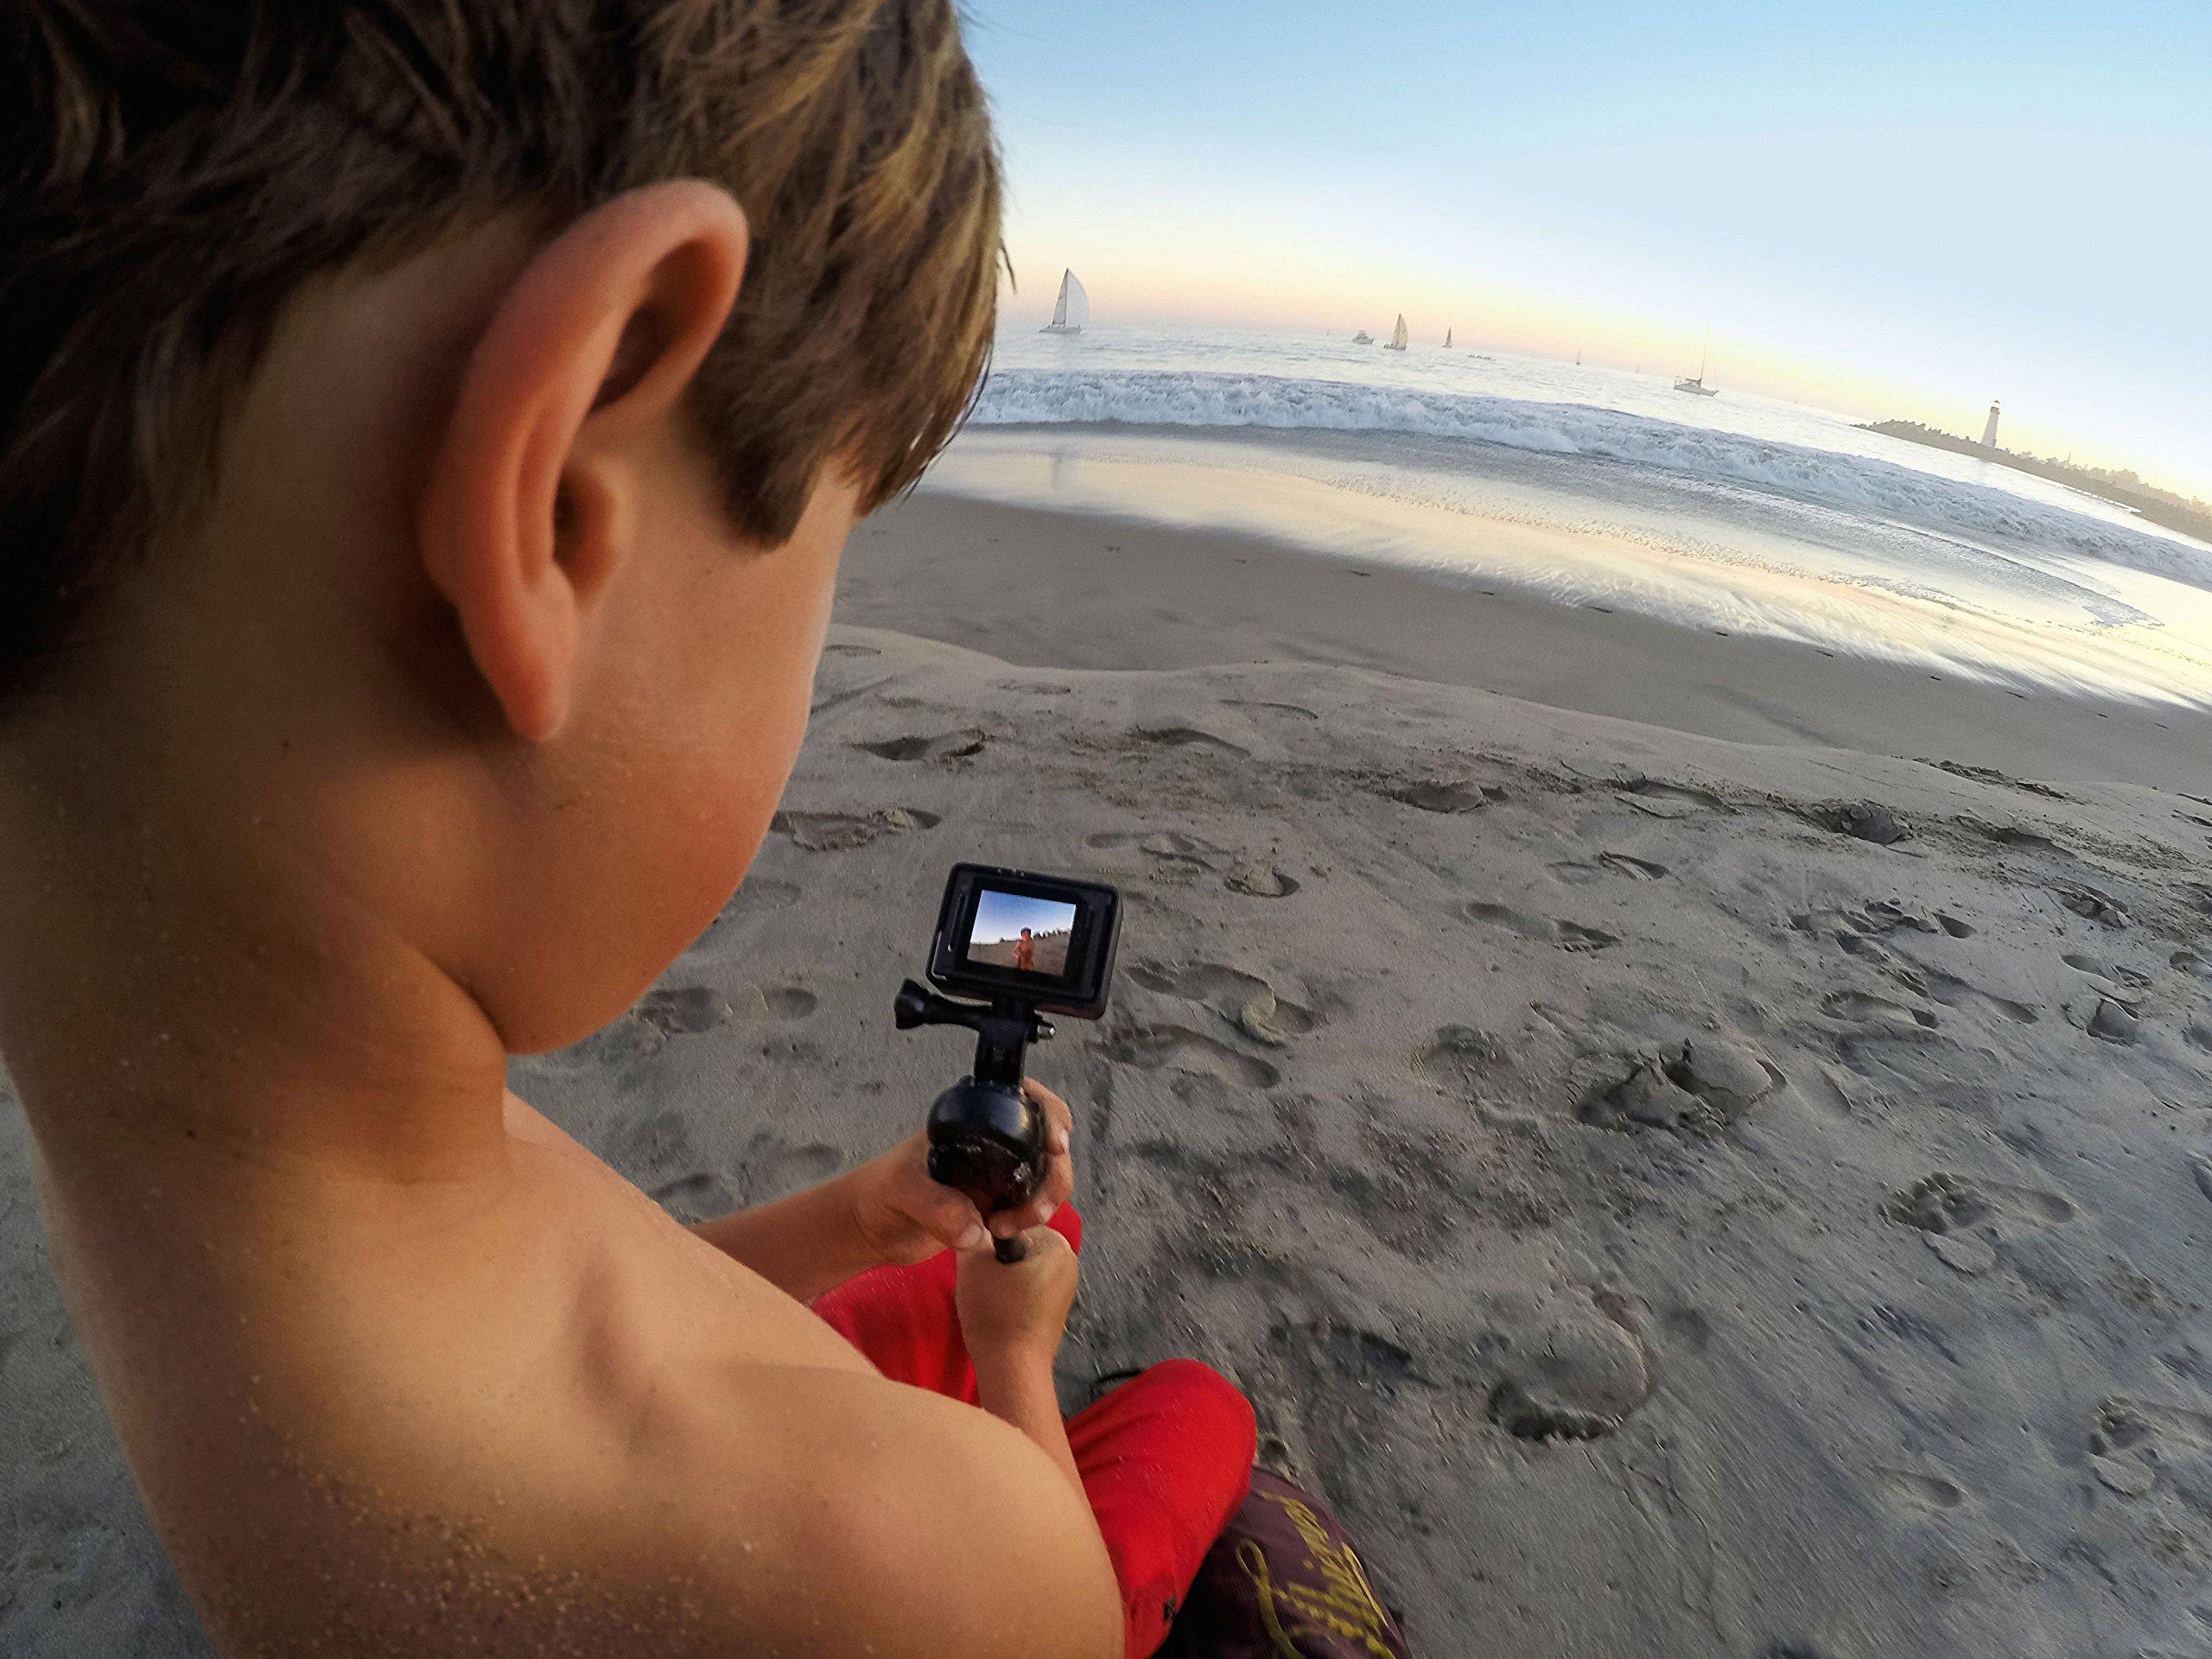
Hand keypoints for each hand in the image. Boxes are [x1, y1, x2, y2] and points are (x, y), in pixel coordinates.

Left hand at [844, 1079, 1075, 1264]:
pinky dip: (1029, 1220)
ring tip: (1007, 1226)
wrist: (870, 1230)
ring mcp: (996, 1171)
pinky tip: (1003, 1232)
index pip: (1025, 1099)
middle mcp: (990, 1139)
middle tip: (1034, 1208)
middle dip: (1054, 1175)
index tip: (1056, 1144)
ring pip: (1046, 1176)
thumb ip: (935, 1205)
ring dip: (1042, 1202)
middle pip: (1048, 1141)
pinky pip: (1030, 1205)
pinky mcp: (996, 1201)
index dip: (1051, 1114)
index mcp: (970, 1119)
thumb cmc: (877, 1194)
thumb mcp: (901, 1191)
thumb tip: (976, 1228)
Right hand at [956, 1223, 1077, 1367]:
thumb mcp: (972, 1263)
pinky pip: (1033, 1284)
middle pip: (1021, 1243)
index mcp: (1055, 1243)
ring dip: (1006, 1275)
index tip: (979, 1259)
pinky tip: (1004, 1309)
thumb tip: (973, 1219)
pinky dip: (1016, 1292)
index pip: (1012, 1221)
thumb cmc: (995, 1314)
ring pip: (1025, 1264)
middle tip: (983, 1281)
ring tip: (991, 1297)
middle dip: (1000, 1258)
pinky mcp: (1061, 1305)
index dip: (989, 1239)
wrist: (1012, 1369)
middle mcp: (1069, 1258)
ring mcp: (1069, 1284)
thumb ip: (972, 1231)